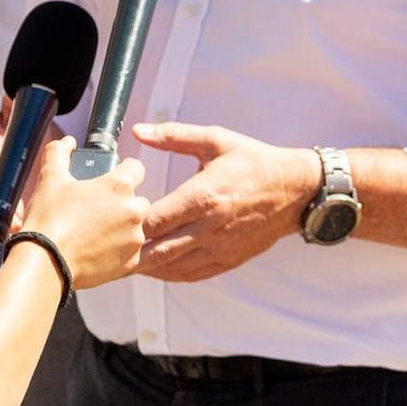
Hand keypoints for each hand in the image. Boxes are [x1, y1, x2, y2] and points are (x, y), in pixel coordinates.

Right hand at [17, 137, 148, 288]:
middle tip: (97, 209)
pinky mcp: (131, 262)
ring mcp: (134, 238)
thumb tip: (67, 143)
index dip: (123, 169)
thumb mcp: (50, 178)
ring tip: (95, 231)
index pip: (136, 167)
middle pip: (138, 199)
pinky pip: (131, 250)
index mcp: (119, 186)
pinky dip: (119, 249)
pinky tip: (97, 249)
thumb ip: (60, 152)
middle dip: (122, 202)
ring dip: (122, 226)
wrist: (45, 264)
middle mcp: (133, 211)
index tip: (111, 177)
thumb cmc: (48, 221)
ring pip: (136, 226)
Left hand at [130, 122, 318, 282]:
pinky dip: (170, 274)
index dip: (131, 223)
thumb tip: (139, 131)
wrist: (295, 190)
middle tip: (111, 247)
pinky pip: (193, 275)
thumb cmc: (255, 162)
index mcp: (203, 197)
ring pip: (172, 269)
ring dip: (147, 267)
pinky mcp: (229, 260)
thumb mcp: (215, 140)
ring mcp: (219, 248)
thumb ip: (173, 136)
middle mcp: (209, 228)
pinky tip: (158, 268)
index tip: (117, 217)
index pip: (155, 221)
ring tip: (127, 260)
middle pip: (158, 252)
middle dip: (132, 253)